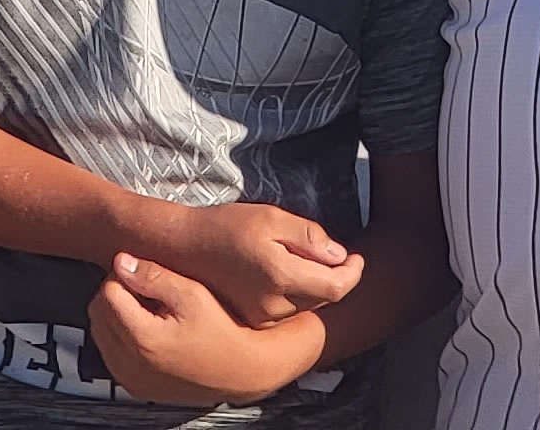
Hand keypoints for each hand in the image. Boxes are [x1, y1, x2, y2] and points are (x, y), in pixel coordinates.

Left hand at [93, 252, 331, 405]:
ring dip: (116, 316)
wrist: (241, 371)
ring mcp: (132, 379)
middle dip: (115, 294)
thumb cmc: (222, 331)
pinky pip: (111, 355)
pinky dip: (120, 338)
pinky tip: (147, 330)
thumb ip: (153, 276)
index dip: (123, 276)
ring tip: (147, 309)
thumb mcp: (192, 294)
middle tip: (143, 288)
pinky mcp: (136, 388)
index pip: (108, 293)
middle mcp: (131, 363)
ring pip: (100, 334)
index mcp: (143, 338)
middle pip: (98, 313)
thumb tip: (121, 261)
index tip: (142, 274)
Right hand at [129, 200, 360, 325]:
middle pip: (325, 297)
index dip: (354, 272)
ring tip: (306, 259)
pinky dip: (296, 292)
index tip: (357, 256)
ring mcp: (263, 317)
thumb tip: (339, 254)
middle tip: (340, 255)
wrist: (182, 249)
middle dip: (336, 276)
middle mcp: (275, 305)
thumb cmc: (224, 227)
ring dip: (316, 284)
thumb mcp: (270, 217)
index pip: (337, 286)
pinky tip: (285, 272)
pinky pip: (288, 310)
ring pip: (307, 304)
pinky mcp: (253, 320)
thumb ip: (308, 236)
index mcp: (282, 276)